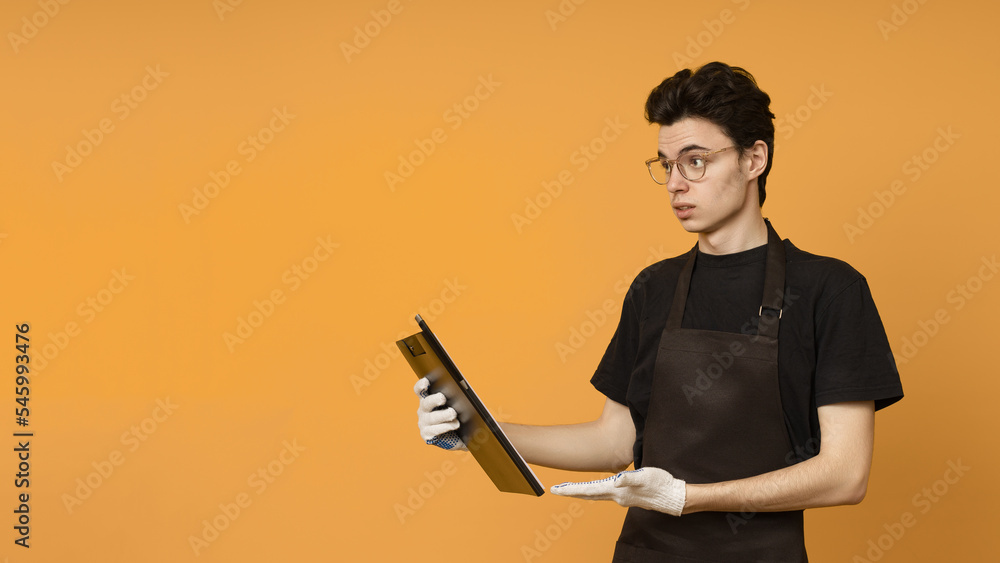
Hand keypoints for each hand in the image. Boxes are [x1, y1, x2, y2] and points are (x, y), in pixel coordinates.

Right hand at [414, 377, 465, 450]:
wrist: (459, 436)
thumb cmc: (456, 416)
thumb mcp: (456, 405)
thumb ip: (456, 398)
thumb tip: (463, 392)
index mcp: (428, 399)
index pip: (420, 390)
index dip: (421, 385)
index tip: (426, 381)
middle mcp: (423, 410)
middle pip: (426, 403)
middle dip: (434, 399)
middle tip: (442, 398)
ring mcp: (423, 423)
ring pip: (432, 417)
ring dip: (444, 415)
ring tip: (453, 413)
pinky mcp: (427, 435)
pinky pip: (434, 430)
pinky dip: (445, 427)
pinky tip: (455, 425)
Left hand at [550, 467, 685, 515]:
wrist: (674, 497)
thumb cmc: (661, 485)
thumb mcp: (646, 477)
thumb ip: (630, 479)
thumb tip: (615, 481)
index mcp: (616, 491)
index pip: (588, 490)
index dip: (571, 489)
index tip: (555, 489)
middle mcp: (616, 497)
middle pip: (588, 494)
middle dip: (571, 491)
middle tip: (554, 489)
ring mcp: (621, 498)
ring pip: (595, 495)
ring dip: (581, 491)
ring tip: (569, 489)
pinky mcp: (627, 496)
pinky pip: (605, 494)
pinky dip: (594, 492)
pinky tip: (594, 491)